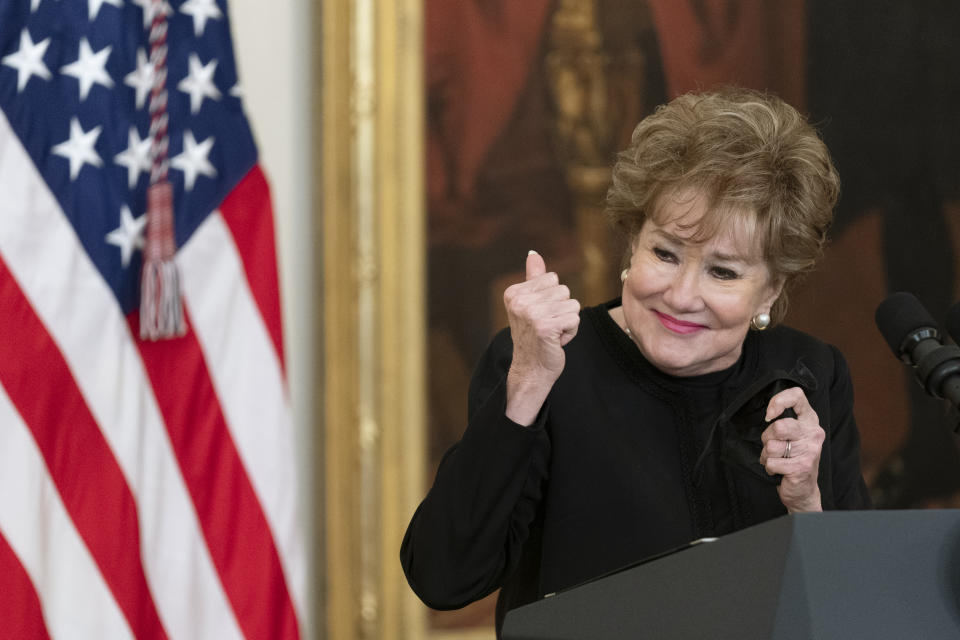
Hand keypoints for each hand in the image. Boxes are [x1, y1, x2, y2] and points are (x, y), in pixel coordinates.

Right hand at [503, 251, 579, 424]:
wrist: (530, 370)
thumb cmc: (534, 337)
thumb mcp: (531, 305)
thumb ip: (534, 278)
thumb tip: (533, 254)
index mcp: (514, 292)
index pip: (553, 279)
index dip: (553, 299)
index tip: (540, 317)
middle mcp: (520, 301)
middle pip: (564, 290)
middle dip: (562, 310)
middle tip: (547, 327)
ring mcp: (531, 314)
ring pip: (572, 304)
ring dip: (567, 321)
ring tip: (552, 334)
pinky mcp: (545, 327)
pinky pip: (575, 318)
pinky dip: (571, 332)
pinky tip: (556, 341)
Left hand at [758, 387, 824, 511]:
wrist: (803, 490)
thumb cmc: (792, 458)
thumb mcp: (791, 435)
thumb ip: (782, 421)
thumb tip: (768, 414)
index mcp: (810, 421)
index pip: (797, 396)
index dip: (778, 401)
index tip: (769, 414)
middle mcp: (813, 433)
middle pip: (779, 426)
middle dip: (767, 438)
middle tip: (773, 447)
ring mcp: (809, 451)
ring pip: (772, 446)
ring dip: (767, 455)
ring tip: (777, 460)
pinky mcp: (802, 467)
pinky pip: (771, 463)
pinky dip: (769, 468)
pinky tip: (779, 471)